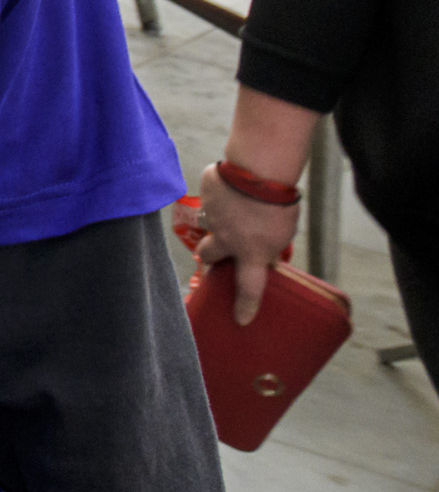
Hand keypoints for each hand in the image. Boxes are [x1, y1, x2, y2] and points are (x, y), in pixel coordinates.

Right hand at [193, 165, 298, 325]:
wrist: (260, 172)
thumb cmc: (279, 203)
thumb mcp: (284, 232)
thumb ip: (272, 246)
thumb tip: (268, 255)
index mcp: (251, 252)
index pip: (249, 287)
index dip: (246, 306)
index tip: (242, 319)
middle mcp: (226, 239)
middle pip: (206, 255)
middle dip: (208, 257)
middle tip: (215, 253)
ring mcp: (212, 216)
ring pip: (208, 222)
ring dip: (217, 220)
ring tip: (230, 207)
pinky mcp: (206, 193)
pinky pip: (210, 195)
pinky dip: (220, 192)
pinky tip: (232, 184)